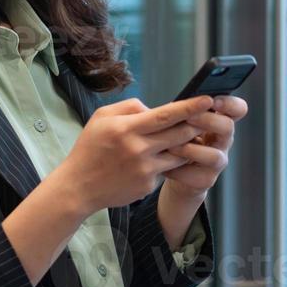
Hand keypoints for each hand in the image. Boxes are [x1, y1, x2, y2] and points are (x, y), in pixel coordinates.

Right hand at [55, 95, 214, 212]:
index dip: (190, 107)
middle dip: (196, 125)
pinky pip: (166, 170)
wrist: (78, 186)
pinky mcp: (147, 186)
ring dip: (185, 145)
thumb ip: (130, 107)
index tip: (208, 100)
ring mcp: (145, 170)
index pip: (166, 115)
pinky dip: (166, 162)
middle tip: (207, 117)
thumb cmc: (90, 148)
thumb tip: (155, 108)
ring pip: (179, 153)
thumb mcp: (101, 117)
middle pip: (180, 134)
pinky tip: (156, 160)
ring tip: (184, 138)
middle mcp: (138, 149)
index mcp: (126, 128)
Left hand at [163, 95, 247, 195]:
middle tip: (190, 118)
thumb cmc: (168, 139)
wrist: (165, 171)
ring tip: (172, 147)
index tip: (213, 100)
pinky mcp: (206, 179)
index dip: (230, 104)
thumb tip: (163, 105)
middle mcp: (221, 140)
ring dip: (192, 150)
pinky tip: (164, 167)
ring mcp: (216, 161)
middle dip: (209, 121)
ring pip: (215, 155)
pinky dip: (180, 171)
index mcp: (216, 119)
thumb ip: (173, 111)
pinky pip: (198, 175)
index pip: (237, 108)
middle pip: (228, 127)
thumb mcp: (170, 121)